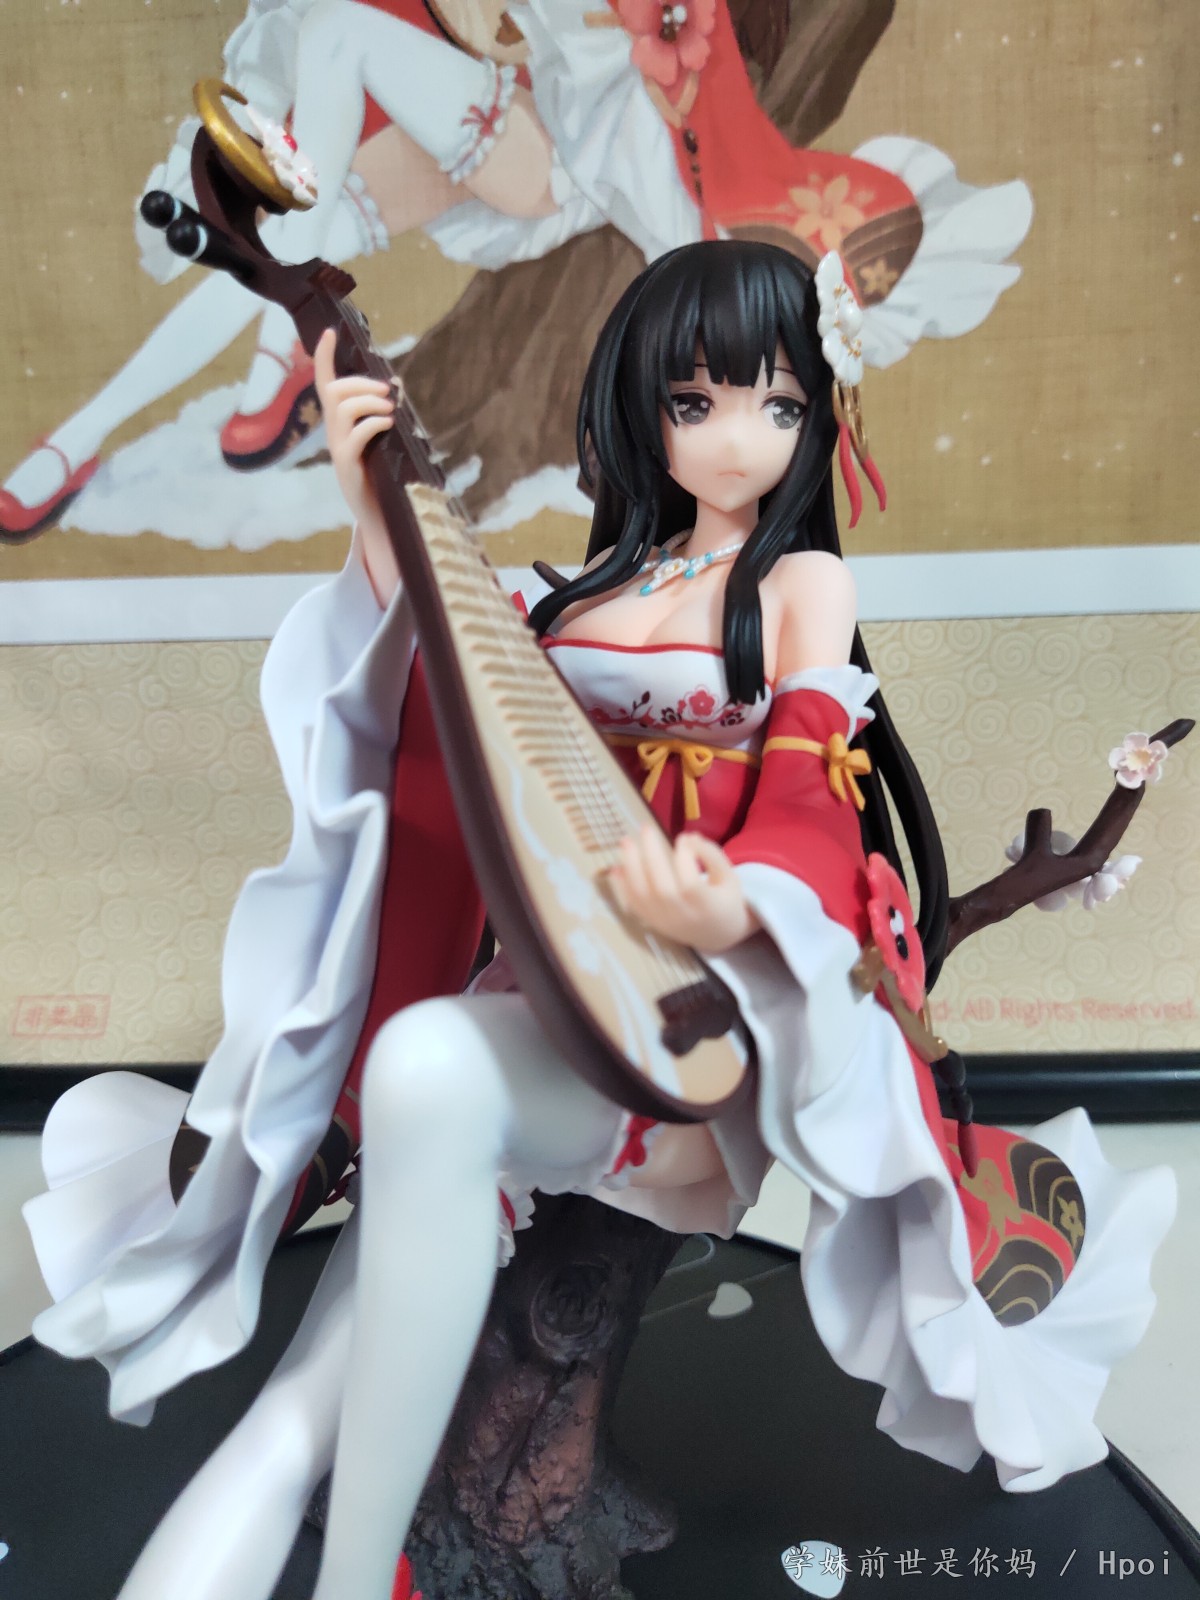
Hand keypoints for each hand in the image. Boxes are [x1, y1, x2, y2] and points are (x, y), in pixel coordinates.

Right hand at [314, 328, 400, 604]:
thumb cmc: (382, 475)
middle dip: (360, 383)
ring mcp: (338, 450)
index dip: (324, 357)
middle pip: (334, 392)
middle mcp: (333, 434)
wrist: (380, 516)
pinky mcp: (348, 467)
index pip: (324, 384)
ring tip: (390, 408)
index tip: (328, 331)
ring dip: (369, 401)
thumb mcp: (379, 441)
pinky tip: (389, 423)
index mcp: (339, 425)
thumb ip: (380, 416)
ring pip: (342, 408)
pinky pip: (355, 436)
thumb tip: (396, 389)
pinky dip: (373, 423)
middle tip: (387, 391)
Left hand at [608, 825, 760, 954]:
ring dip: (630, 867)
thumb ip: (712, 855)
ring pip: (642, 897)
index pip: (691, 882)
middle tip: (645, 828)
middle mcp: (682, 916)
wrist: (716, 934)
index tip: (683, 838)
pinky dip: (620, 887)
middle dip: (651, 854)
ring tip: (625, 842)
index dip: (685, 856)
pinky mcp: (651, 922)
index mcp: (706, 906)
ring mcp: (663, 921)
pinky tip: (615, 868)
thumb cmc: (725, 900)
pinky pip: (632, 906)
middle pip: (661, 888)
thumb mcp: (730, 877)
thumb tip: (688, 837)